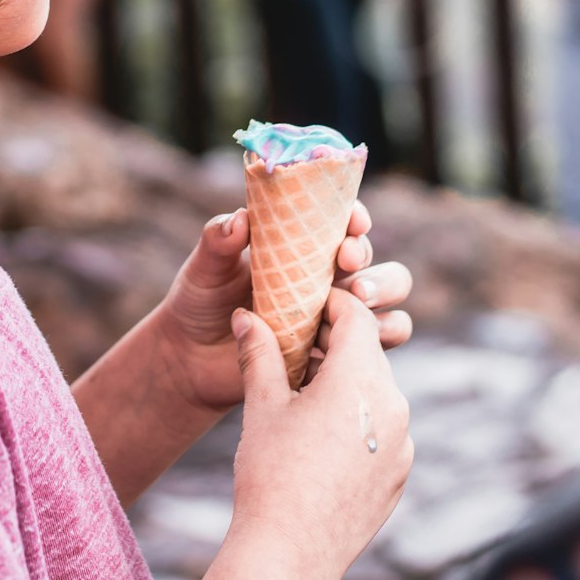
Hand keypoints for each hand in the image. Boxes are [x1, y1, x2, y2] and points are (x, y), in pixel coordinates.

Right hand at [136, 293, 411, 579]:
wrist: (290, 555)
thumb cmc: (270, 472)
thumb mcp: (262, 404)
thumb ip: (259, 352)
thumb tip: (245, 315)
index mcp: (360, 379)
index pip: (356, 317)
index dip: (331, 303)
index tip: (307, 301)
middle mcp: (392, 405)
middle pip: (369, 353)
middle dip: (338, 342)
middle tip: (301, 340)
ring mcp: (402, 443)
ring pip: (378, 391)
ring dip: (349, 380)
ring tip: (309, 388)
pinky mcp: (400, 474)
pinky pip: (384, 428)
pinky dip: (359, 418)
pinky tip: (323, 432)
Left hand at [154, 201, 412, 415]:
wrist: (191, 359)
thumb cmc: (200, 300)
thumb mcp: (205, 266)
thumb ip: (218, 239)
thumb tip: (240, 219)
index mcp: (304, 249)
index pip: (345, 226)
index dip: (356, 220)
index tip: (351, 223)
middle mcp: (329, 283)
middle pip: (381, 269)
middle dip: (375, 267)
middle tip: (346, 266)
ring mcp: (336, 323)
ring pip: (388, 310)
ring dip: (380, 303)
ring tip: (354, 303)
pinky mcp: (334, 359)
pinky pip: (375, 353)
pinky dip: (369, 347)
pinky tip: (337, 345)